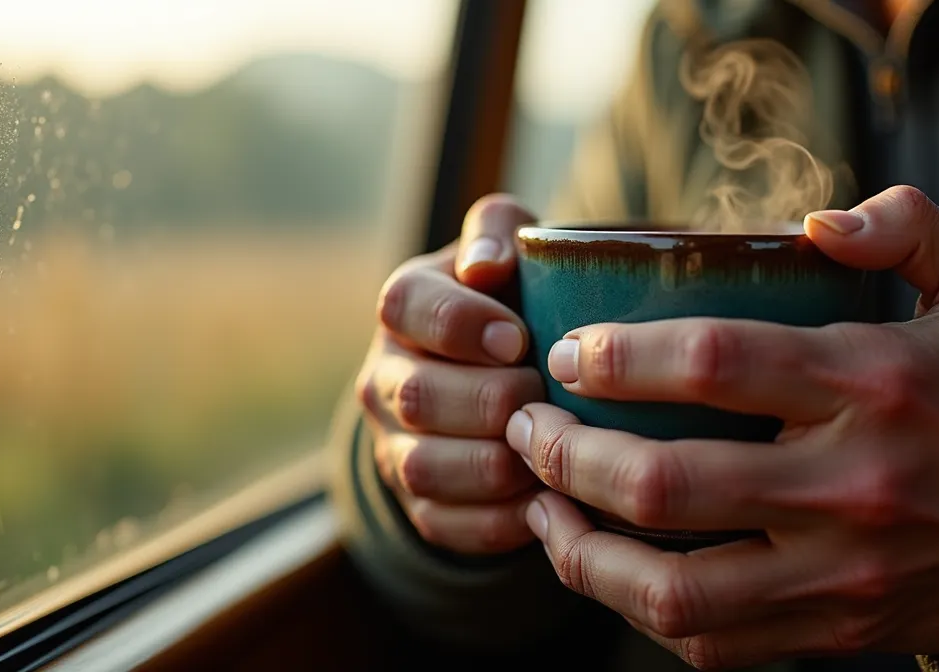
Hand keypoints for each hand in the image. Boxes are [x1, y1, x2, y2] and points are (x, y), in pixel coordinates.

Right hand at [355, 195, 546, 554]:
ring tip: (553, 448)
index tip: (517, 337)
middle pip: (416, 396)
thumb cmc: (518, 300)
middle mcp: (384, 378)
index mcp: (405, 306)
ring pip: (426, 467)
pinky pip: (448, 524)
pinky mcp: (420, 505)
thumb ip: (497, 232)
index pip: (406, 306)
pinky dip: (502, 519)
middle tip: (547, 396)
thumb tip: (487, 267)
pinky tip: (549, 500)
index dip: (459, 324)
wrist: (501, 376)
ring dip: (497, 463)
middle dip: (491, 400)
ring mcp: (396, 446)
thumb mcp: (511, 249)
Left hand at [505, 186, 938, 667]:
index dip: (617, 356)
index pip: (713, 364)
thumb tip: (813, 219)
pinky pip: (710, 641)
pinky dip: (639, 608)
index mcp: (872, 382)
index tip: (568, 352)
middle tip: (529, 429)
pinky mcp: (836, 630)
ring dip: (581, 551)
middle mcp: (849, 486)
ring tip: (540, 508)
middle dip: (568, 456)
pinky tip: (604, 566)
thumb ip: (906, 228)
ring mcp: (840, 572)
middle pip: (666, 484)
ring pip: (673, 588)